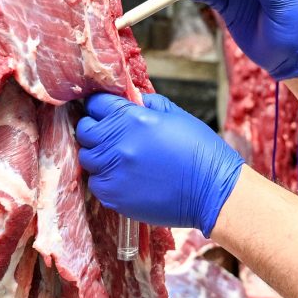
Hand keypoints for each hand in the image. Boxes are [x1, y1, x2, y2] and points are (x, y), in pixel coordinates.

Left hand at [76, 93, 242, 235]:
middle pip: (85, 130)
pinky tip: (125, 177)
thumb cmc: (200, 150)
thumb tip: (131, 101)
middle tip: (111, 135)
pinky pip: (95, 183)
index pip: (96, 104)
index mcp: (132, 118)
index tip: (107, 112)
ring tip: (120, 158)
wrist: (212, 190)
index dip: (101, 107)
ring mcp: (112, 171)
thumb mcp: (176, 116)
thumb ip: (148, 105)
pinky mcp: (113, 196)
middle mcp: (117, 143)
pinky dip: (105, 179)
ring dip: (99, 155)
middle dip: (95, 128)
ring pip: (87, 157)